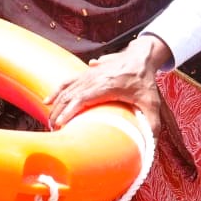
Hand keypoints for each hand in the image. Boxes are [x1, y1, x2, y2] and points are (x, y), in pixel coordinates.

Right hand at [45, 35, 171, 136]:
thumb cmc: (145, 81)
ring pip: (67, 88)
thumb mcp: (152, 102)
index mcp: (108, 85)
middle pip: (71, 94)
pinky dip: (57, 90)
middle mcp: (95, 77)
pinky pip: (68, 81)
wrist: (140, 57)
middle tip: (54, 129)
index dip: (70, 110)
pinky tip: (48, 100)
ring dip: (56, 104)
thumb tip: (152, 143)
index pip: (84, 97)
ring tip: (50, 120)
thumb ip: (152, 123)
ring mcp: (89, 73)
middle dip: (59, 111)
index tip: (61, 123)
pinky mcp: (86, 72)